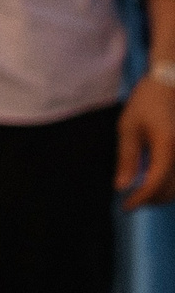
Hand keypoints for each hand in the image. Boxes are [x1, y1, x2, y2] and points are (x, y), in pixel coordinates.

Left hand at [120, 76, 174, 207]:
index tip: (125, 206)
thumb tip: (122, 187)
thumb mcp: (128, 127)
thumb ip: (127, 158)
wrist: (170, 86)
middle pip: (170, 190)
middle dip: (149, 200)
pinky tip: (152, 182)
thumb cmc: (146, 103)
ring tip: (139, 193)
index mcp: (167, 145)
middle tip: (129, 201)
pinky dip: (168, 186)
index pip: (156, 182)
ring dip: (160, 195)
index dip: (141, 198)